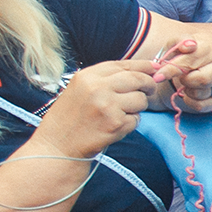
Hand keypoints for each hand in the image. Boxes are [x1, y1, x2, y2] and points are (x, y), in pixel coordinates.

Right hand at [34, 59, 157, 158]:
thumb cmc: (68, 119)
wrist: (57, 146)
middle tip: (150, 90)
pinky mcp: (115, 124)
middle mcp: (98, 87)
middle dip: (148, 85)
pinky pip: (136, 120)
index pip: (123, 65)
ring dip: (137, 108)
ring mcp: (108, 106)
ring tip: (121, 114)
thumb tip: (136, 71)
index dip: (143, 66)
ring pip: (141, 100)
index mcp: (88, 76)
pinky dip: (130, 124)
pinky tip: (115, 127)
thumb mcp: (79, 89)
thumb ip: (103, 79)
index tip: (155, 67)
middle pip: (137, 79)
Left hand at [152, 34, 211, 111]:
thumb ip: (178, 41)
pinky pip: (203, 106)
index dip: (171, 70)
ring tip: (187, 82)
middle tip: (181, 76)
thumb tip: (185, 47)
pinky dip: (191, 102)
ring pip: (201, 95)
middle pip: (201, 80)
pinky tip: (189, 93)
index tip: (157, 77)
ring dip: (187, 91)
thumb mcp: (185, 40)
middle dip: (185, 80)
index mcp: (209, 50)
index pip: (190, 61)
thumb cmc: (196, 50)